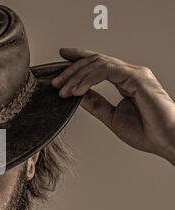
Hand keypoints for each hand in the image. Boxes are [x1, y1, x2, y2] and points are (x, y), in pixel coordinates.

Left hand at [52, 48, 174, 164]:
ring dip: (76, 76)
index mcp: (126, 80)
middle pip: (95, 61)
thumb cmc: (146, 132)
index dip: (80, 58)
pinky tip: (77, 90)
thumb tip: (76, 95)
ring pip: (98, 63)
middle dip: (72, 69)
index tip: (62, 57)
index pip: (99, 64)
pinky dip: (88, 79)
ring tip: (63, 90)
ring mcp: (135, 74)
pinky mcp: (137, 78)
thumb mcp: (111, 116)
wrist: (166, 141)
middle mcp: (130, 73)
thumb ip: (95, 104)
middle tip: (55, 81)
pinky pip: (107, 71)